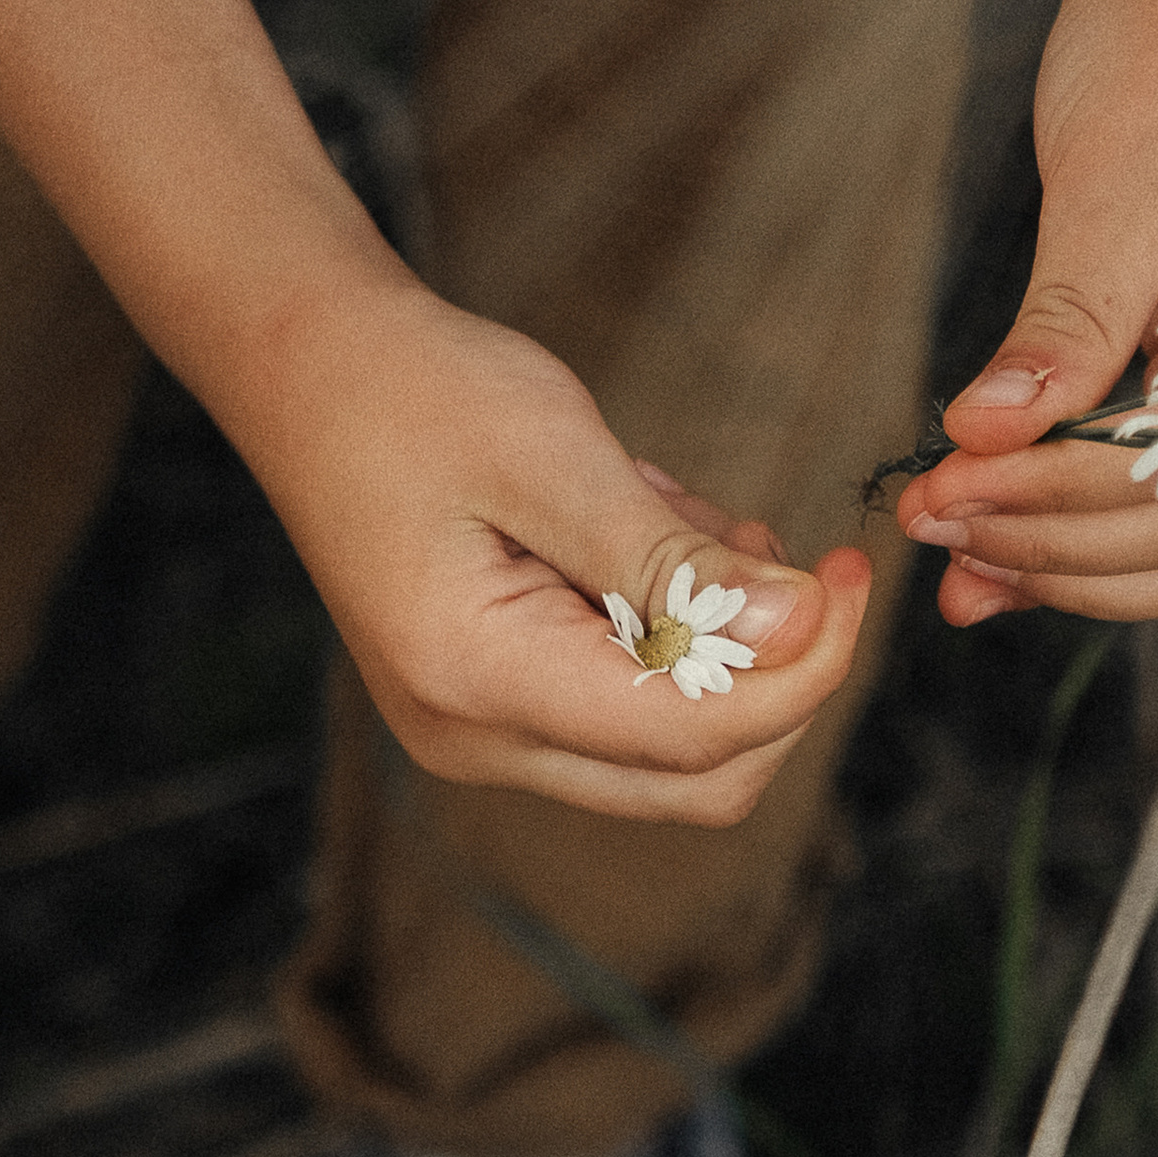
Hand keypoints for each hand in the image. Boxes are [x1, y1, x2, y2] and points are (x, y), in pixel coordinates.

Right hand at [245, 268, 872, 822]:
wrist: (307, 375)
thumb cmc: (418, 392)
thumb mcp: (555, 452)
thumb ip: (676, 556)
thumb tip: (798, 625)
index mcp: (480, 681)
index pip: (695, 735)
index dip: (803, 670)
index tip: (850, 575)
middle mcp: (477, 742)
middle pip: (698, 781)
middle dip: (780, 681)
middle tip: (806, 564)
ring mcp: (483, 740)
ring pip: (673, 756)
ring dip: (725, 652)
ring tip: (682, 518)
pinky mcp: (498, 713)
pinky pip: (630, 713)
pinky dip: (676, 638)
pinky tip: (647, 538)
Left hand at [895, 0, 1157, 628]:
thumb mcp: (1118, 165)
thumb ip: (1069, 314)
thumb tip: (987, 436)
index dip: (1079, 498)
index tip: (954, 486)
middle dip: (1067, 547)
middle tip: (936, 530)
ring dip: (1065, 559)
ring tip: (946, 552)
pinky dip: (1072, 521)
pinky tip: (982, 541)